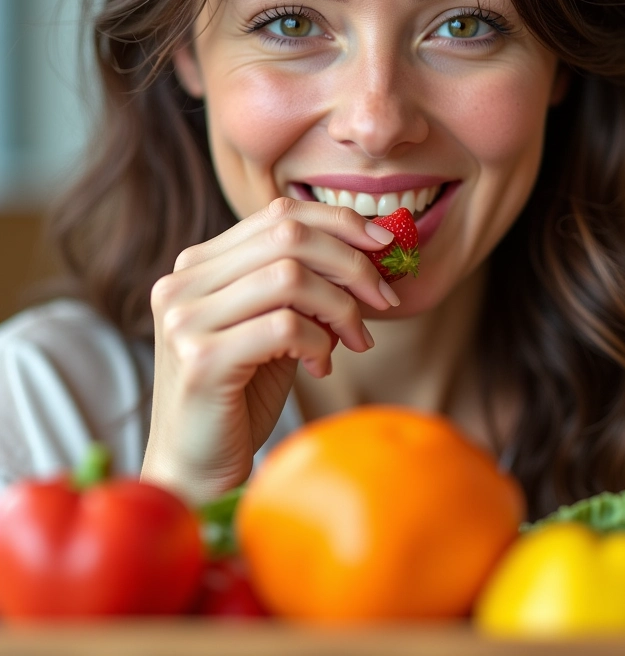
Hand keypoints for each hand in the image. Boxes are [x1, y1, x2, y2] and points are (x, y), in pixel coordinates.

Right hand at [141, 198, 397, 503]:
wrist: (198, 464)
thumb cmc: (243, 395)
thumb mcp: (279, 328)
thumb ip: (307, 288)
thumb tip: (371, 253)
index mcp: (199, 265)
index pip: (278, 215)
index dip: (340, 222)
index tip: (384, 245)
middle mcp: (184, 282)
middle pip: (289, 237)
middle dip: (353, 264)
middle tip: (385, 299)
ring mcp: (186, 318)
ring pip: (291, 277)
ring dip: (341, 308)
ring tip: (355, 340)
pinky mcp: (200, 358)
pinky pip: (286, 327)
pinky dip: (320, 344)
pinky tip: (321, 366)